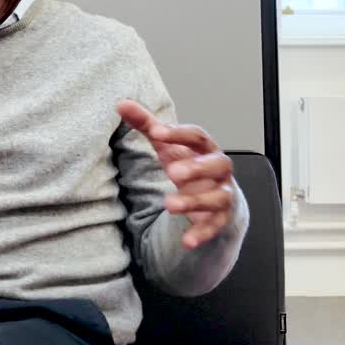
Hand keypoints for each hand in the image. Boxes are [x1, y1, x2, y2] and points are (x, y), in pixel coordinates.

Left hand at [116, 100, 235, 249]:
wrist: (217, 196)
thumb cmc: (190, 164)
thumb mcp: (167, 145)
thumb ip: (147, 125)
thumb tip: (122, 103)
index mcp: (206, 148)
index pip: (197, 136)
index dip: (178, 133)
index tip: (156, 131)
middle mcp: (219, 170)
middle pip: (217, 164)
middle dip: (196, 168)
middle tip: (172, 173)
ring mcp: (222, 194)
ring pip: (217, 197)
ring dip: (195, 201)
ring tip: (169, 205)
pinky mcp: (221, 218)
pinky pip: (215, 226)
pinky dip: (202, 233)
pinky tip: (186, 240)